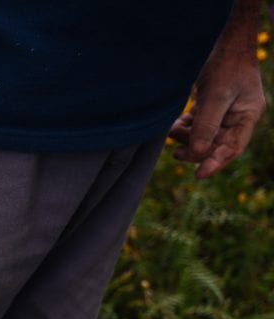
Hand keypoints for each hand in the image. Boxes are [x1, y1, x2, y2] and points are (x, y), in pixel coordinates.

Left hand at [169, 4, 265, 178]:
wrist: (223, 42)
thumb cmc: (226, 66)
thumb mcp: (216, 97)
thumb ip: (207, 126)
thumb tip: (198, 153)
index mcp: (246, 117)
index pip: (231, 148)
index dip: (215, 163)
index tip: (198, 175)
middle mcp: (236, 118)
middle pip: (215, 145)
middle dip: (196, 150)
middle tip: (176, 154)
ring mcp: (223, 112)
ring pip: (203, 136)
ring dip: (187, 138)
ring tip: (173, 131)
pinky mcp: (210, 106)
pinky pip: (196, 124)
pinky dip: (185, 127)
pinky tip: (174, 124)